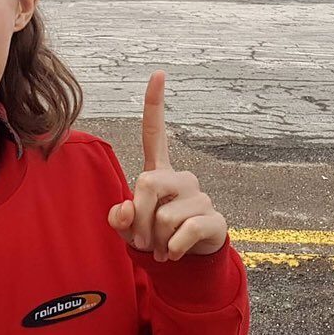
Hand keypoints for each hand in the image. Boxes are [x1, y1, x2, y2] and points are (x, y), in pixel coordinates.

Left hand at [108, 70, 226, 261]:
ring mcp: (199, 196)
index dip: (155, 103)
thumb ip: (119, 217)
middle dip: (137, 217)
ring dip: (154, 239)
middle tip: (142, 238)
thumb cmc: (153, 235)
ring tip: (160, 246)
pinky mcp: (214, 218)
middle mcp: (181, 177)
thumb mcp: (128, 227)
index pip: (154, 133)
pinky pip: (184, 232)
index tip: (158, 73)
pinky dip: (172, 248)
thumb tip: (125, 211)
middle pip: (146, 184)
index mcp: (158, 171)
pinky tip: (174, 252)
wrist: (186, 261)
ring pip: (164, 215)